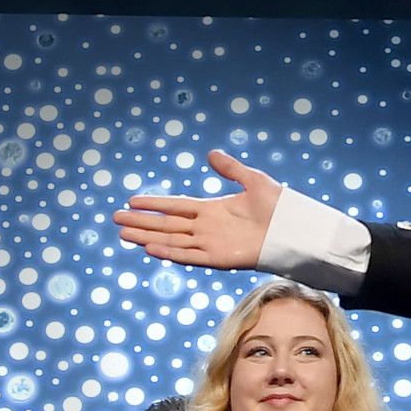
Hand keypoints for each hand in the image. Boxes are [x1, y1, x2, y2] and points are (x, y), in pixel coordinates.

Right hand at [111, 150, 281, 270]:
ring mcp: (210, 243)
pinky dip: (169, 253)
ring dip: (147, 237)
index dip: (154, 203)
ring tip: (123, 234)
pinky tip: (150, 249)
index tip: (132, 200)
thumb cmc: (279, 206)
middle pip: (166, 224)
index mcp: (212, 209)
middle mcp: (206, 227)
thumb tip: (210, 153)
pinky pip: (188, 256)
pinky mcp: (217, 258)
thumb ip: (230, 168)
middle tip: (115, 218)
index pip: (175, 206)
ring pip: (171, 240)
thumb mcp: (253, 180)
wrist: (294, 229)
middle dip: (141, 221)